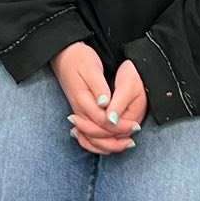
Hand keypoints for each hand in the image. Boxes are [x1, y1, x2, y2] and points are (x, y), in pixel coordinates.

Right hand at [53, 41, 133, 155]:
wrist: (63, 55)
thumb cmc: (79, 58)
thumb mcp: (91, 68)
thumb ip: (99, 88)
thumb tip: (105, 105)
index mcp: (82, 99)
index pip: (102, 121)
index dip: (120, 126)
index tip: (135, 126)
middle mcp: (78, 110)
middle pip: (96, 134)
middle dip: (115, 141)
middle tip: (132, 141)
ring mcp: (77, 113)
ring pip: (90, 138)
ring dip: (107, 145)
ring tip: (125, 144)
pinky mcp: (79, 113)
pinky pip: (85, 136)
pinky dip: (96, 143)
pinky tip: (108, 144)